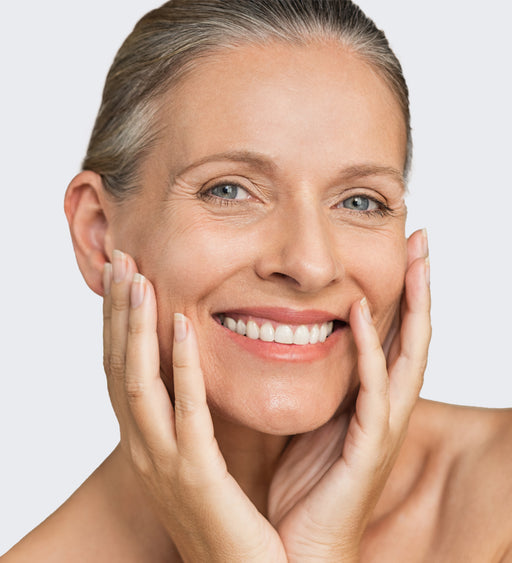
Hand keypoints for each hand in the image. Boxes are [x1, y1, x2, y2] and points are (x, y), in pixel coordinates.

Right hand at [102, 250, 285, 561]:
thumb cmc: (223, 513)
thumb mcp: (196, 456)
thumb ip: (190, 414)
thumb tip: (194, 371)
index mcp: (144, 440)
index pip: (121, 368)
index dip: (116, 322)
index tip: (123, 276)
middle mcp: (142, 446)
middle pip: (117, 366)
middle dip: (115, 312)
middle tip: (119, 260)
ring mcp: (162, 461)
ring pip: (137, 382)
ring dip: (134, 328)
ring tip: (137, 278)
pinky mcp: (195, 475)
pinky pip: (184, 412)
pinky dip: (180, 367)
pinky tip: (183, 326)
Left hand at [267, 229, 430, 561]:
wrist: (298, 549)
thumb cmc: (304, 486)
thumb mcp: (308, 419)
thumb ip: (312, 383)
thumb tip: (287, 340)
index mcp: (369, 400)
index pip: (394, 335)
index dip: (401, 293)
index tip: (400, 251)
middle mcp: (385, 408)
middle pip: (414, 335)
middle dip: (422, 286)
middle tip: (423, 238)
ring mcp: (382, 427)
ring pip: (410, 355)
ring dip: (414, 305)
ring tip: (416, 258)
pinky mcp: (369, 447)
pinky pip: (374, 391)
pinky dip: (372, 350)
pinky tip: (362, 313)